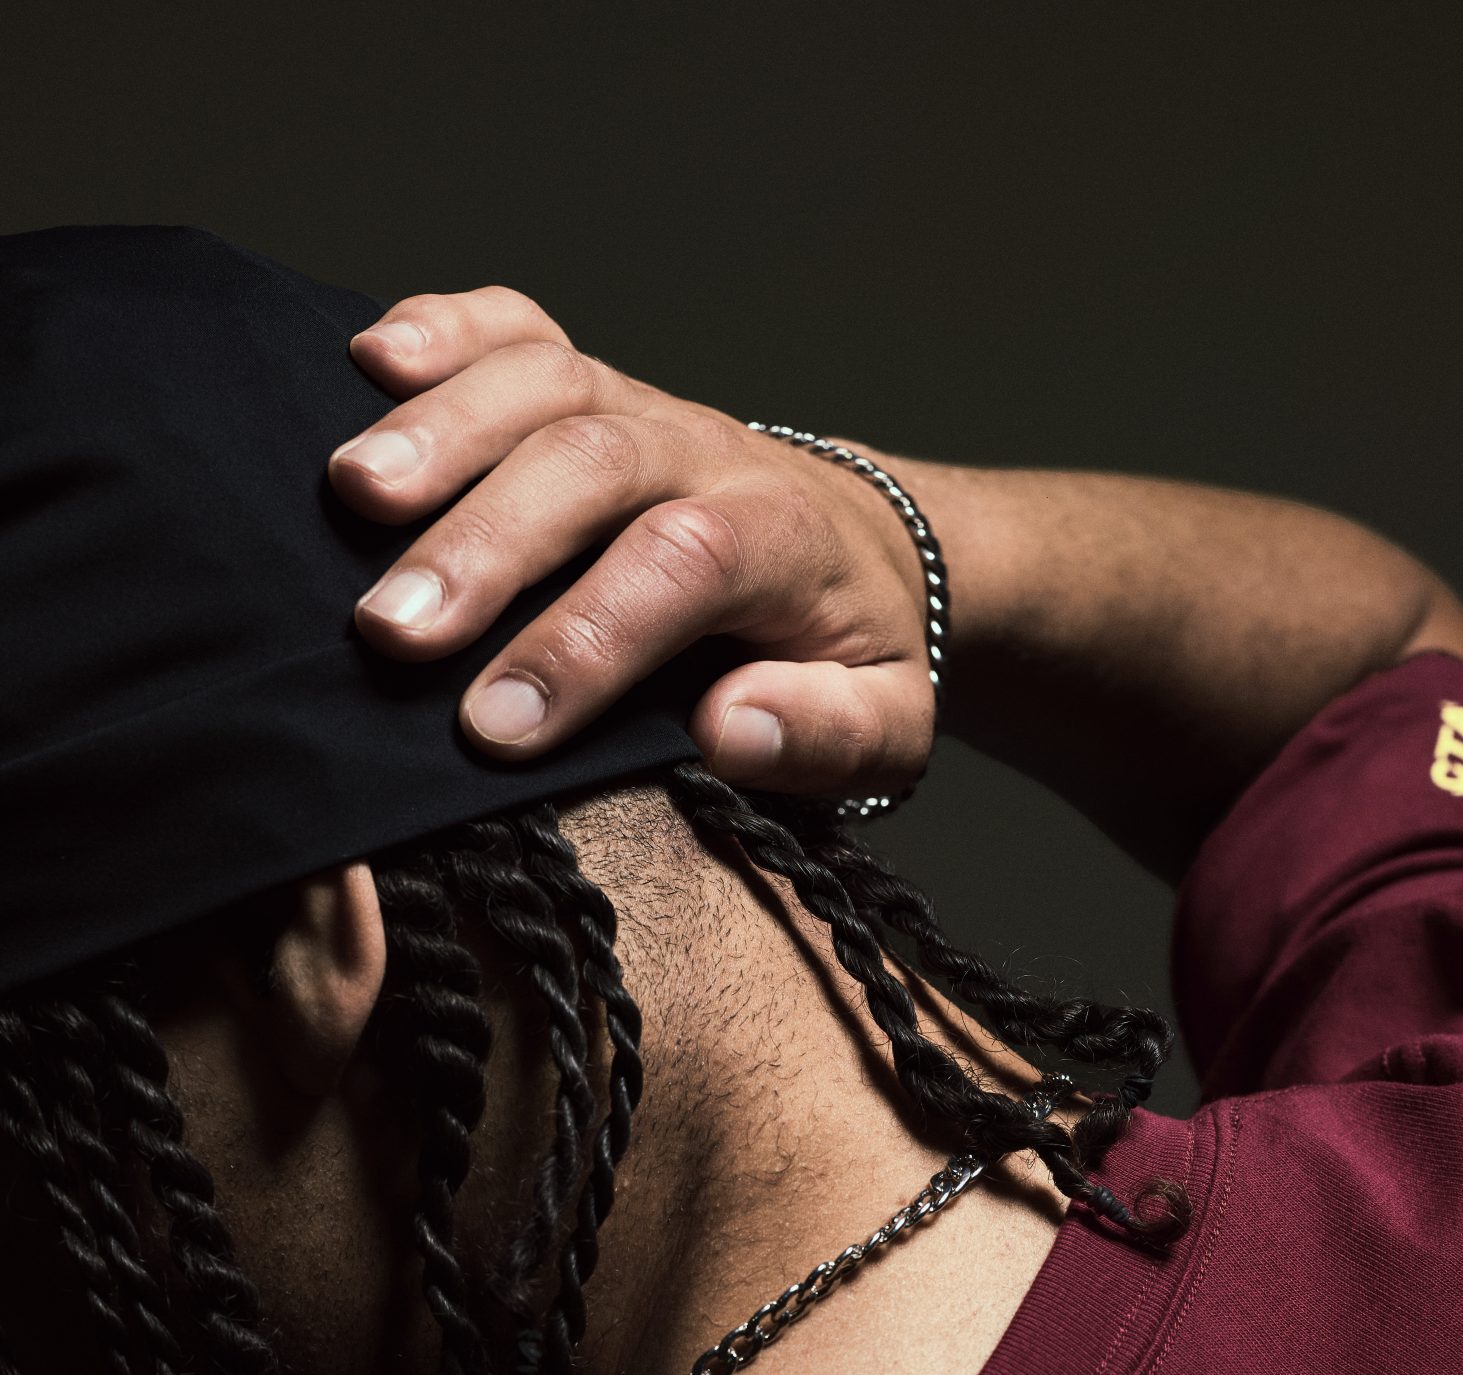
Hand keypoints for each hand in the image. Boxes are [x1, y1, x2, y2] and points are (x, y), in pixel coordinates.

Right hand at [328, 287, 933, 800]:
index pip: (682, 566)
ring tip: (351, 493)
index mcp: (781, 540)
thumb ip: (826, 734)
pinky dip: (441, 328)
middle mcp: (704, 450)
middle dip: (485, 545)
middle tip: (393, 632)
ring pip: (541, 382)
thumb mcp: (886, 723)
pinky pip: (516, 328)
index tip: (498, 725)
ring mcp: (639, 405)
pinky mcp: (588, 385)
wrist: (866, 551)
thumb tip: (732, 730)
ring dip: (439, 430)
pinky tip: (366, 361)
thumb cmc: (849, 654)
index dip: (585, 640)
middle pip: (591, 463)